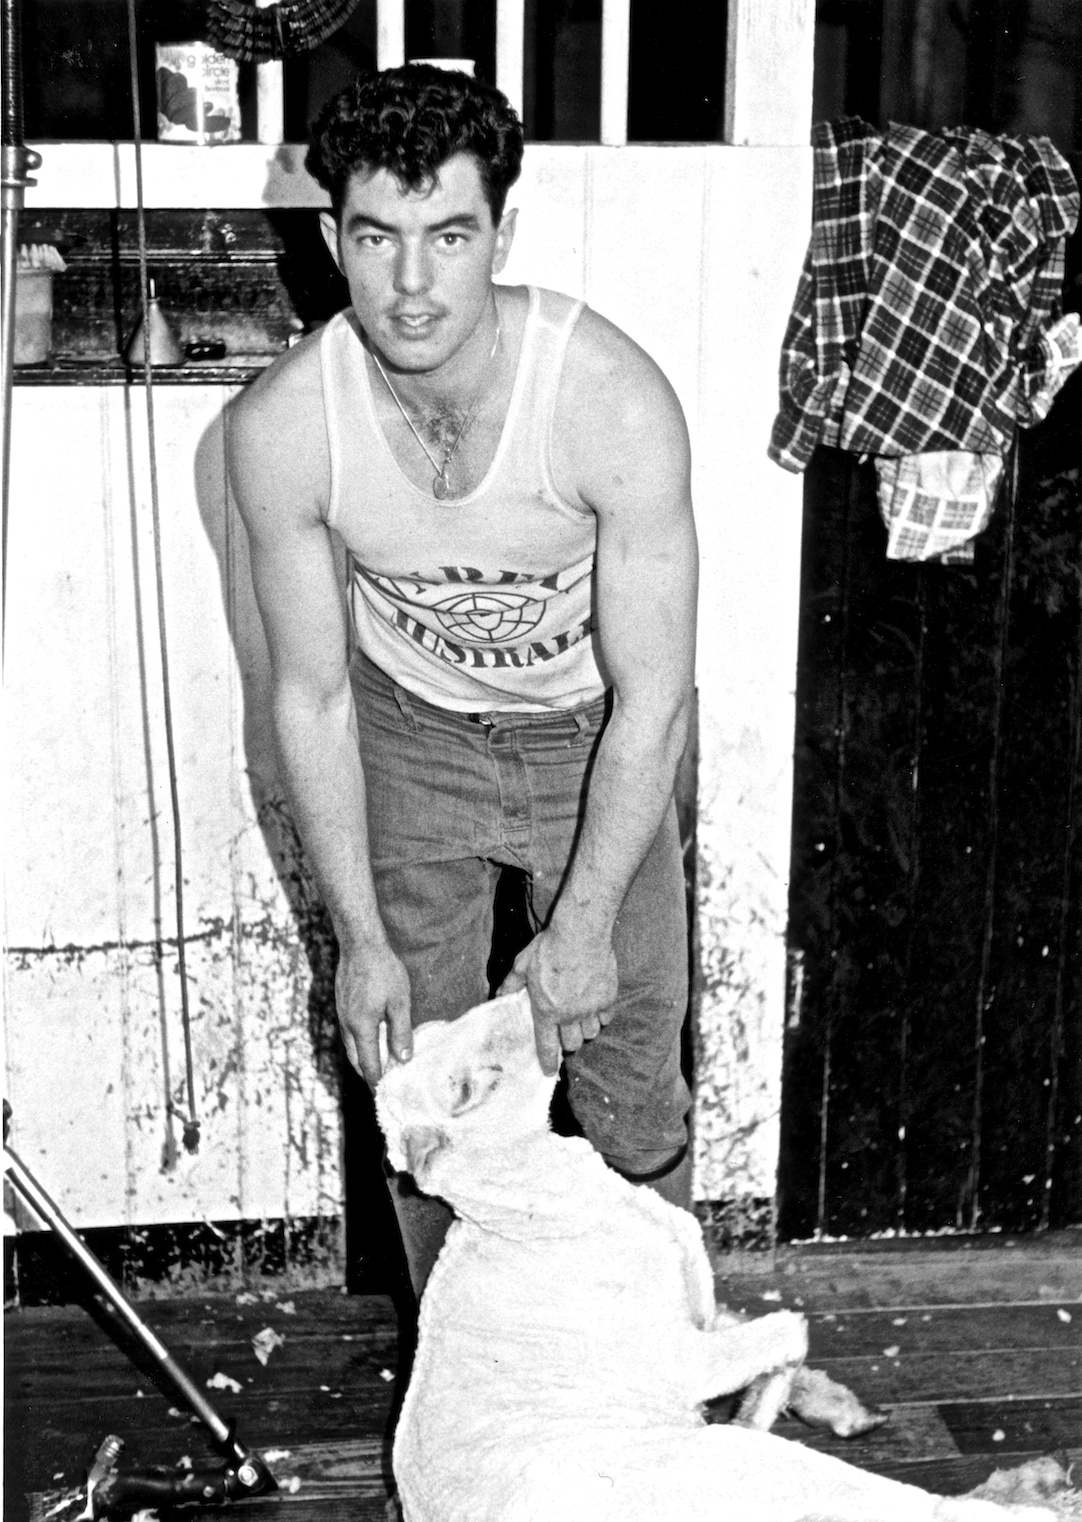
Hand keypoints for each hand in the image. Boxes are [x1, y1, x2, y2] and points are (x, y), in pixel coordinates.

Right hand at [335, 935, 412, 1086]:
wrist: (360, 945)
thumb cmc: (384, 971)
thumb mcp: (399, 1003)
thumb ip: (401, 1033)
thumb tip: (404, 1059)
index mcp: (362, 1027)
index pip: (368, 1064)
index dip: (375, 1080)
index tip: (382, 1093)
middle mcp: (347, 1025)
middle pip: (355, 1059)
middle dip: (366, 1073)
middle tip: (379, 1083)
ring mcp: (341, 1014)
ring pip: (349, 1046)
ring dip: (361, 1058)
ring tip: (376, 1065)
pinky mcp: (341, 1005)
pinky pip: (348, 1032)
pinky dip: (357, 1043)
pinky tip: (368, 1038)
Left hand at [498, 927, 617, 1074]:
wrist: (581, 933)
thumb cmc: (549, 948)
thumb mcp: (523, 964)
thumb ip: (511, 983)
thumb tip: (500, 995)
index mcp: (546, 1010)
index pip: (547, 1045)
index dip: (547, 1061)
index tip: (548, 1071)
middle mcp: (570, 1014)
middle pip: (573, 1044)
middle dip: (568, 1042)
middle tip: (565, 1032)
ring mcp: (591, 1007)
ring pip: (591, 1033)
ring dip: (585, 1030)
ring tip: (580, 1019)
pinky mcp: (608, 998)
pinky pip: (606, 1017)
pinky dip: (601, 1016)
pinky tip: (595, 1006)